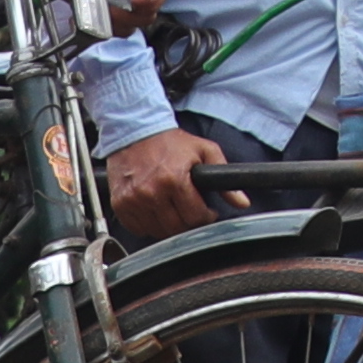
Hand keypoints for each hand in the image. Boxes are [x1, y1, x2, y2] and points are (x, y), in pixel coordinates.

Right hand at [101, 129, 227, 243]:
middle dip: (189, 222)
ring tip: (173, 208)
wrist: (135, 131)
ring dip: (169, 224)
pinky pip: (138, 228)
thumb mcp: (204, 151)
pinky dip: (148, 223)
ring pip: (158, 231)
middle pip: (177, 228)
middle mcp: (152, 192)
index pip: (196, 217)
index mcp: (174, 180)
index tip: (207, 211)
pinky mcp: (120, 204)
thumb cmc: (170, 142)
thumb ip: (224, 176)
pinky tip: (155, 209)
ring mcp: (133, 200)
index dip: (206, 216)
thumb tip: (242, 201)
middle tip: (190, 210)